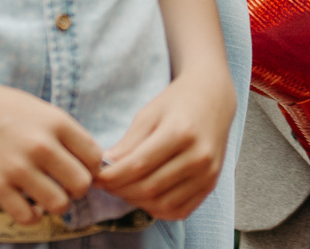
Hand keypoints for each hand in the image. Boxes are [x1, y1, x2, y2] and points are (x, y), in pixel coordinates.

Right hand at [0, 79, 102, 224]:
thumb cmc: (5, 108)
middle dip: (77, 189)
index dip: (91, 168)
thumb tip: (91, 163)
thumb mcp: (43, 110)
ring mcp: (18, 167)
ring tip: (46, 195)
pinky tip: (28, 204)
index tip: (79, 168)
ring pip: (59, 204)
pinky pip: (27, 216)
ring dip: (56, 204)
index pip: (95, 157)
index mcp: (57, 122)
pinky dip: (32, 216)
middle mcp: (41, 145)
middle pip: (81, 184)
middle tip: (64, 185)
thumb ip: (66, 135)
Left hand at [96, 66, 233, 219]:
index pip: (138, 166)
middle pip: (149, 188)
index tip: (95, 176)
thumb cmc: (177, 102)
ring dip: (136, 202)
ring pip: (162, 204)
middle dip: (119, 190)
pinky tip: (145, 196)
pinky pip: (178, 210)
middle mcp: (199, 156)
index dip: (112, 176)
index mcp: (182, 132)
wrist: (213, 98)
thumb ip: (127, 144)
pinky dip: (156, 209)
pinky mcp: (211, 185)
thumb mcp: (148, 114)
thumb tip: (105, 170)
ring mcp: (208, 174)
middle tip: (105, 184)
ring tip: (123, 188)